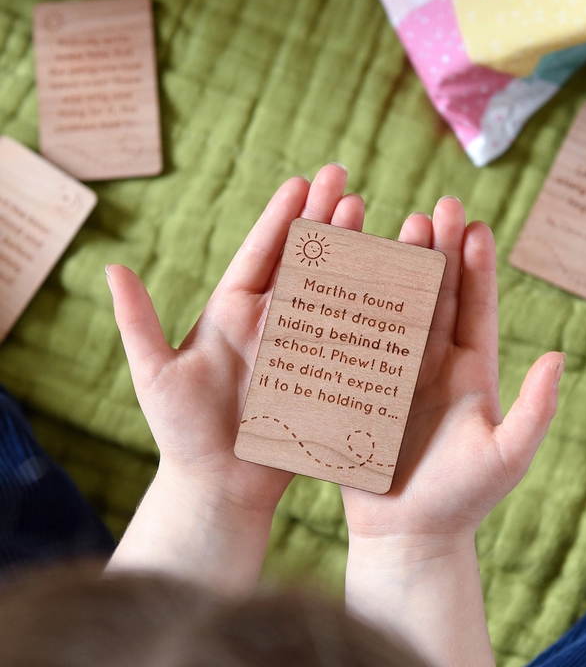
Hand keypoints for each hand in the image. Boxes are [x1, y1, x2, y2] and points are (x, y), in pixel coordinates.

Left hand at [106, 164, 363, 590]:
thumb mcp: (155, 375)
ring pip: (331, 291)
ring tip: (369, 216)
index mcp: (232, 313)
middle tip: (344, 180)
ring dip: (351, 253)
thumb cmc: (182, 433)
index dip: (281, 218)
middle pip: (301, 261)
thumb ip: (138, 322)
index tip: (302, 182)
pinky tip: (393, 281)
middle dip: (322, 220)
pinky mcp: (324, 376)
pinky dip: (371, 309)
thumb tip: (112, 267)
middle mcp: (270, 324)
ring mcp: (301, 347)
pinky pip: (351, 337)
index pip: (261, 254)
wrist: (219, 486)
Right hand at [341, 196, 563, 558]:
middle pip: (435, 298)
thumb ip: (534, 410)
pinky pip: (354, 341)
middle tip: (436, 209)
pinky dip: (349, 309)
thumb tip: (560, 358)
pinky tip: (341, 277)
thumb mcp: (507, 456)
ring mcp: (395, 373)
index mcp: (470, 373)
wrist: (407, 536)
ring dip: (393, 270)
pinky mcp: (361, 389)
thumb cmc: (462, 501)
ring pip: (393, 311)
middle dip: (437, 252)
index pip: (476, 310)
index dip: (478, 268)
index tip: (476, 226)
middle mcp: (433, 365)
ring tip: (392, 227)